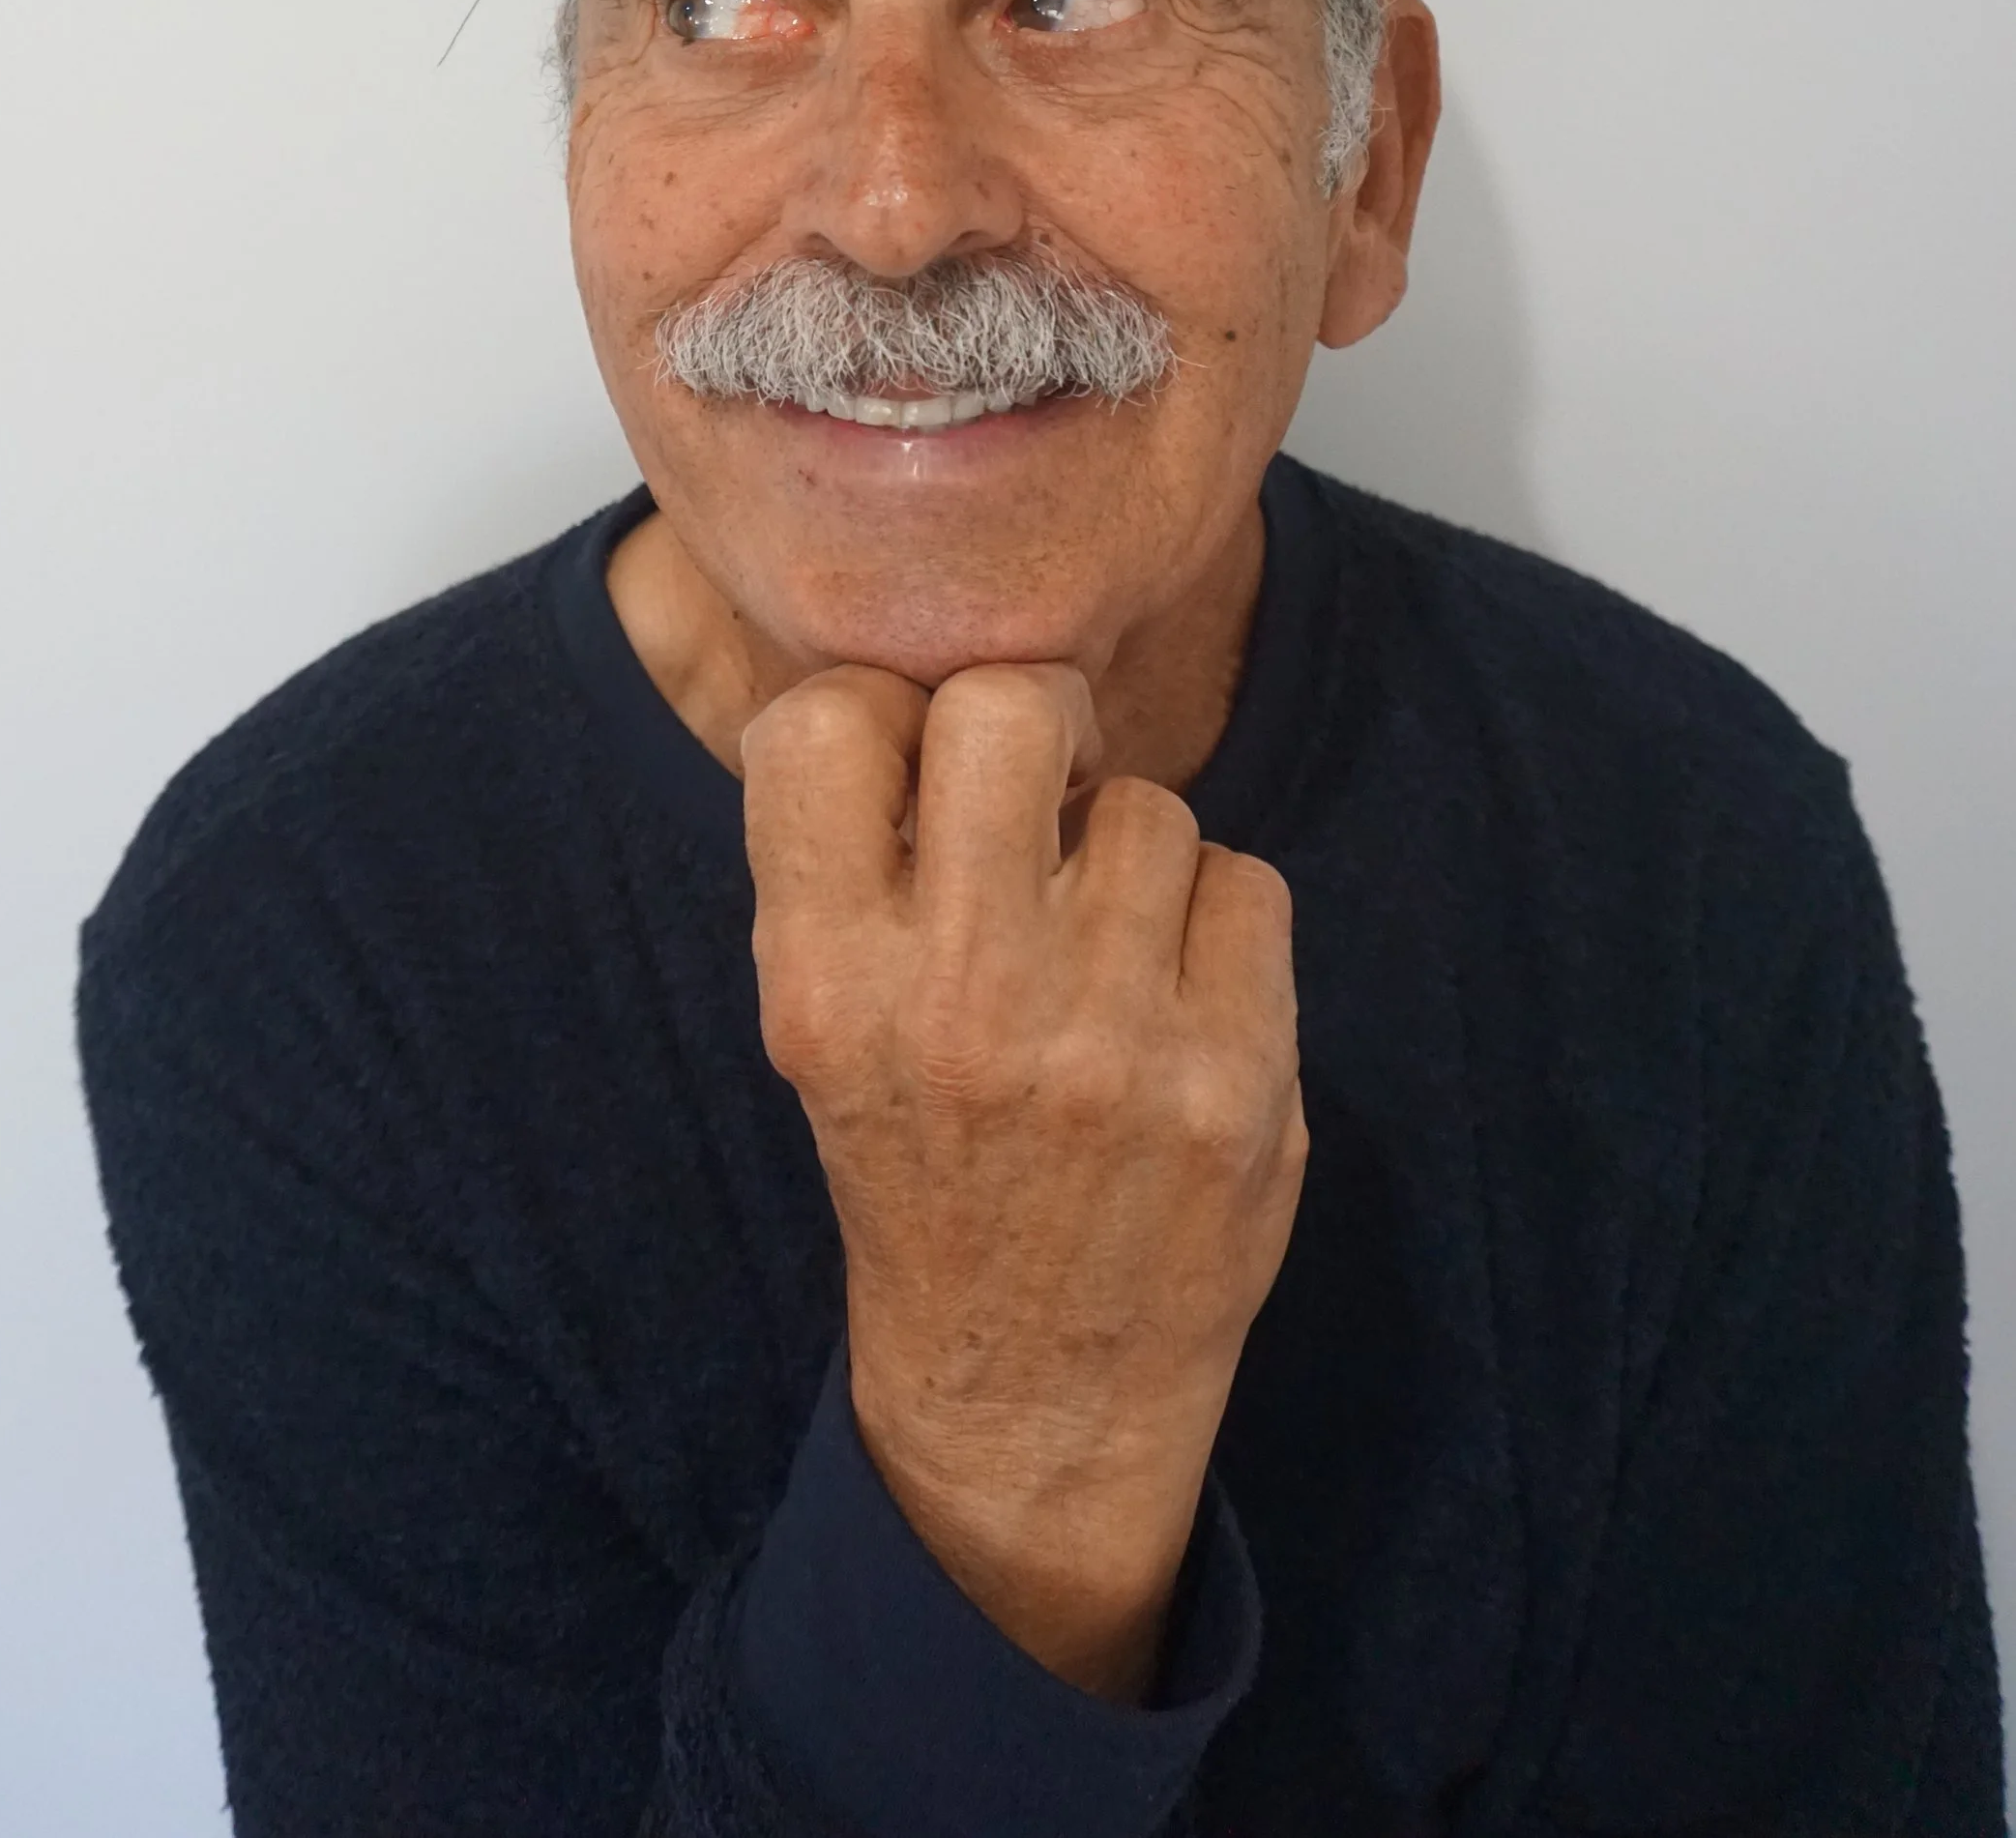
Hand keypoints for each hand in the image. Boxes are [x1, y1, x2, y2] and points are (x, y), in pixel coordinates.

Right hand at [742, 660, 1305, 1700]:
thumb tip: (923, 676)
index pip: (825, 720)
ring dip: (1129, 850)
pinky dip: (1216, 923)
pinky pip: (1248, 882)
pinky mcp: (1236, 1078)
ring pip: (1149, 802)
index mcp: (828, 983)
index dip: (879, 716)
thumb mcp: (819, 1028)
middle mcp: (962, 1001)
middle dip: (1032, 729)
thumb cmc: (921, 1166)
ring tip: (1102, 942)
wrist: (1032, 1390)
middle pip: (1012, 706)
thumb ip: (847, 861)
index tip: (908, 770)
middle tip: (1037, 796)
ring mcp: (1111, 1040)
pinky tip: (1174, 999)